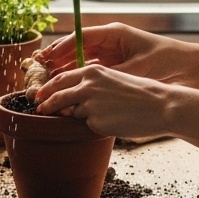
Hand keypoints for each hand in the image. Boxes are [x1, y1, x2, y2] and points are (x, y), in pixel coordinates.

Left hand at [33, 63, 177, 137]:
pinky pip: (88, 126)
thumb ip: (93, 85)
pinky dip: (94, 125)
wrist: (160, 105)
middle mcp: (87, 85)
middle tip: (38, 109)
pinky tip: (111, 122)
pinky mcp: (95, 121)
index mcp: (92, 71)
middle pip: (57, 95)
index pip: (62, 78)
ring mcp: (89, 104)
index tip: (40, 94)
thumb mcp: (114, 79)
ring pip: (72, 112)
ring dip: (75, 116)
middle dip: (45, 103)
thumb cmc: (141, 93)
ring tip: (89, 117)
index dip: (48, 88)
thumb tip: (76, 99)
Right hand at [38, 23, 183, 80]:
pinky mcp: (116, 67)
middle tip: (42, 69)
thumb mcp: (138, 66)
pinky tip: (69, 86)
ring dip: (67, 69)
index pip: (82, 37)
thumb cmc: (165, 60)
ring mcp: (112, 54)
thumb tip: (93, 82)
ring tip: (50, 79)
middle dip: (60, 58)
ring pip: (83, 60)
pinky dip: (80, 77)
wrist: (187, 68)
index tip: (49, 56)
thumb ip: (114, 73)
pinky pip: (92, 70)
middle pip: (78, 48)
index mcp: (114, 33)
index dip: (63, 47)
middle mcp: (110, 42)